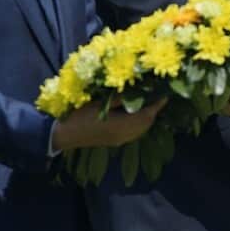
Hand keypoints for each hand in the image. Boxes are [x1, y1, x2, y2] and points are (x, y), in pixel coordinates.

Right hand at [51, 97, 165, 150]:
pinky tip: (135, 113)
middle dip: (154, 110)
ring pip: (141, 129)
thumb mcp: (100, 101)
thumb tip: (139, 89)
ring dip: (147, 117)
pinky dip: (139, 123)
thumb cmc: (80, 115)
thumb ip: (121, 97)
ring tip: (148, 102)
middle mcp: (125, 135)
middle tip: (157, 95)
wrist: (64, 135)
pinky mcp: (115, 141)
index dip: (157, 104)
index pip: (147, 115)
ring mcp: (120, 140)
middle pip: (147, 124)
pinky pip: (134, 133)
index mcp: (122, 125)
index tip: (165, 93)